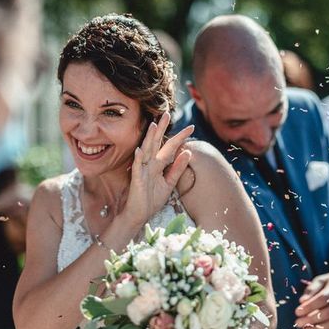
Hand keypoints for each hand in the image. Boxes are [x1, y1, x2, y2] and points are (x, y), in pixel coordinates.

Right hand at [122, 111, 193, 226]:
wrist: (138, 215)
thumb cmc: (151, 199)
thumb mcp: (169, 184)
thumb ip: (177, 169)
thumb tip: (188, 152)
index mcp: (158, 164)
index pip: (170, 148)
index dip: (180, 137)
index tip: (191, 127)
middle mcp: (150, 164)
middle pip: (156, 143)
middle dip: (162, 128)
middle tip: (167, 113)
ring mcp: (142, 170)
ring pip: (146, 151)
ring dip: (149, 138)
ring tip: (153, 125)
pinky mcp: (136, 180)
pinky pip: (138, 168)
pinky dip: (138, 159)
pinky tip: (140, 150)